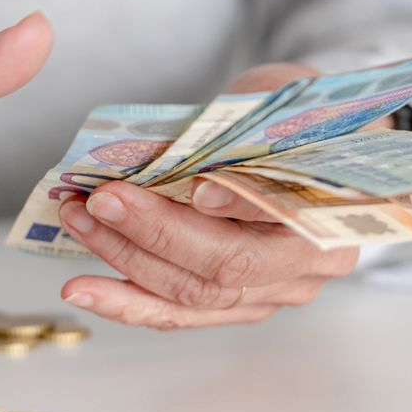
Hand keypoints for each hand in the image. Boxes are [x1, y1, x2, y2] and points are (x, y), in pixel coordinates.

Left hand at [58, 62, 361, 329]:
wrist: (315, 146)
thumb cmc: (294, 118)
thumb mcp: (277, 98)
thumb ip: (240, 123)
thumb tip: (168, 146)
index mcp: (334, 204)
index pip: (284, 213)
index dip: (239, 204)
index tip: (194, 188)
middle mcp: (311, 262)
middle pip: (228, 265)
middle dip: (155, 233)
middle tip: (99, 201)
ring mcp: (276, 291)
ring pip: (197, 295)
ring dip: (127, 262)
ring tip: (77, 227)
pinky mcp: (240, 304)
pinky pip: (182, 313)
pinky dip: (129, 300)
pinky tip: (85, 289)